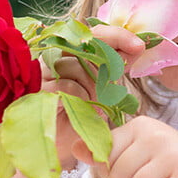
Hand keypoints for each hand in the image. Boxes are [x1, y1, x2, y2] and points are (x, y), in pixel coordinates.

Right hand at [40, 24, 145, 169]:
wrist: (69, 144)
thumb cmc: (87, 114)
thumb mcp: (106, 86)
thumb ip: (116, 64)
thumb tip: (137, 47)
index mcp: (72, 52)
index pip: (94, 33)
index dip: (118, 36)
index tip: (139, 46)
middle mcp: (54, 57)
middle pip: (85, 44)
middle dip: (110, 58)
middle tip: (121, 76)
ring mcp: (43, 72)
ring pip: (76, 66)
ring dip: (93, 87)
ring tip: (94, 105)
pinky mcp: (38, 90)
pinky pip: (67, 86)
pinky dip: (81, 99)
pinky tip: (83, 110)